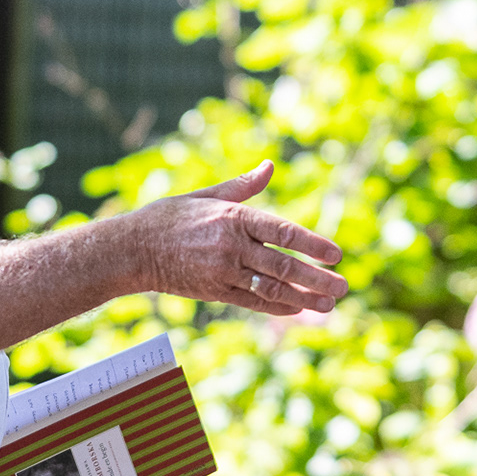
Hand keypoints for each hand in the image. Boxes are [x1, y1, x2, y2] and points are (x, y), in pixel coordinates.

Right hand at [137, 161, 347, 315]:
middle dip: (317, 278)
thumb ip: (243, 186)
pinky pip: (252, 302)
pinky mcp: (214, 292)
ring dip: (304, 298)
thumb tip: (269, 166)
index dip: (312, 244)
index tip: (336, 254)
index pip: (283, 232)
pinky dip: (277, 306)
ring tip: (329, 304)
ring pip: (271, 288)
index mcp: (234, 217)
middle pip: (283, 265)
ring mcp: (223, 271)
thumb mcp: (207, 195)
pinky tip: (298, 309)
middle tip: (344, 286)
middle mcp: (232, 245)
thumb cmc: (171, 217)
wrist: (132, 248)